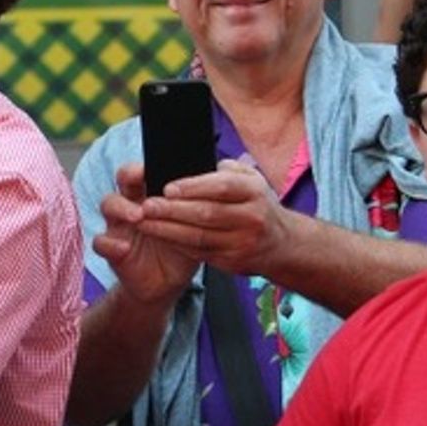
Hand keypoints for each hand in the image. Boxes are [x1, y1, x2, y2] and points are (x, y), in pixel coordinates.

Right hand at [92, 163, 201, 309]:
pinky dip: (110, 244)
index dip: (150, 163)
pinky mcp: (112, 249)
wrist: (168, 283)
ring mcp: (120, 225)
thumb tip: (220, 180)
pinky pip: (101, 242)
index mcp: (152, 194)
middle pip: (123, 178)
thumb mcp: (193, 226)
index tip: (159, 163)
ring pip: (108, 204)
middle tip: (142, 179)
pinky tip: (124, 248)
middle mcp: (133, 203)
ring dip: (121, 207)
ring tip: (138, 216)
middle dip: (130, 174)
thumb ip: (198, 206)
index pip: (148, 169)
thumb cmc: (182, 247)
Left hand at [136, 159, 290, 277]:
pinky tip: (159, 235)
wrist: (281, 245)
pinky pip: (199, 252)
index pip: (222, 187)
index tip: (168, 187)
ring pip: (199, 237)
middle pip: (207, 214)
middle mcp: (252, 218)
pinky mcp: (232, 261)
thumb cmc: (257, 204)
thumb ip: (229, 169)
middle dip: (172, 210)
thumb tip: (205, 164)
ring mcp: (242, 243)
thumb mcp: (252, 180)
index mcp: (254, 192)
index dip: (194, 187)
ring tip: (144, 221)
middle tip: (147, 205)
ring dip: (168, 230)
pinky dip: (176, 243)